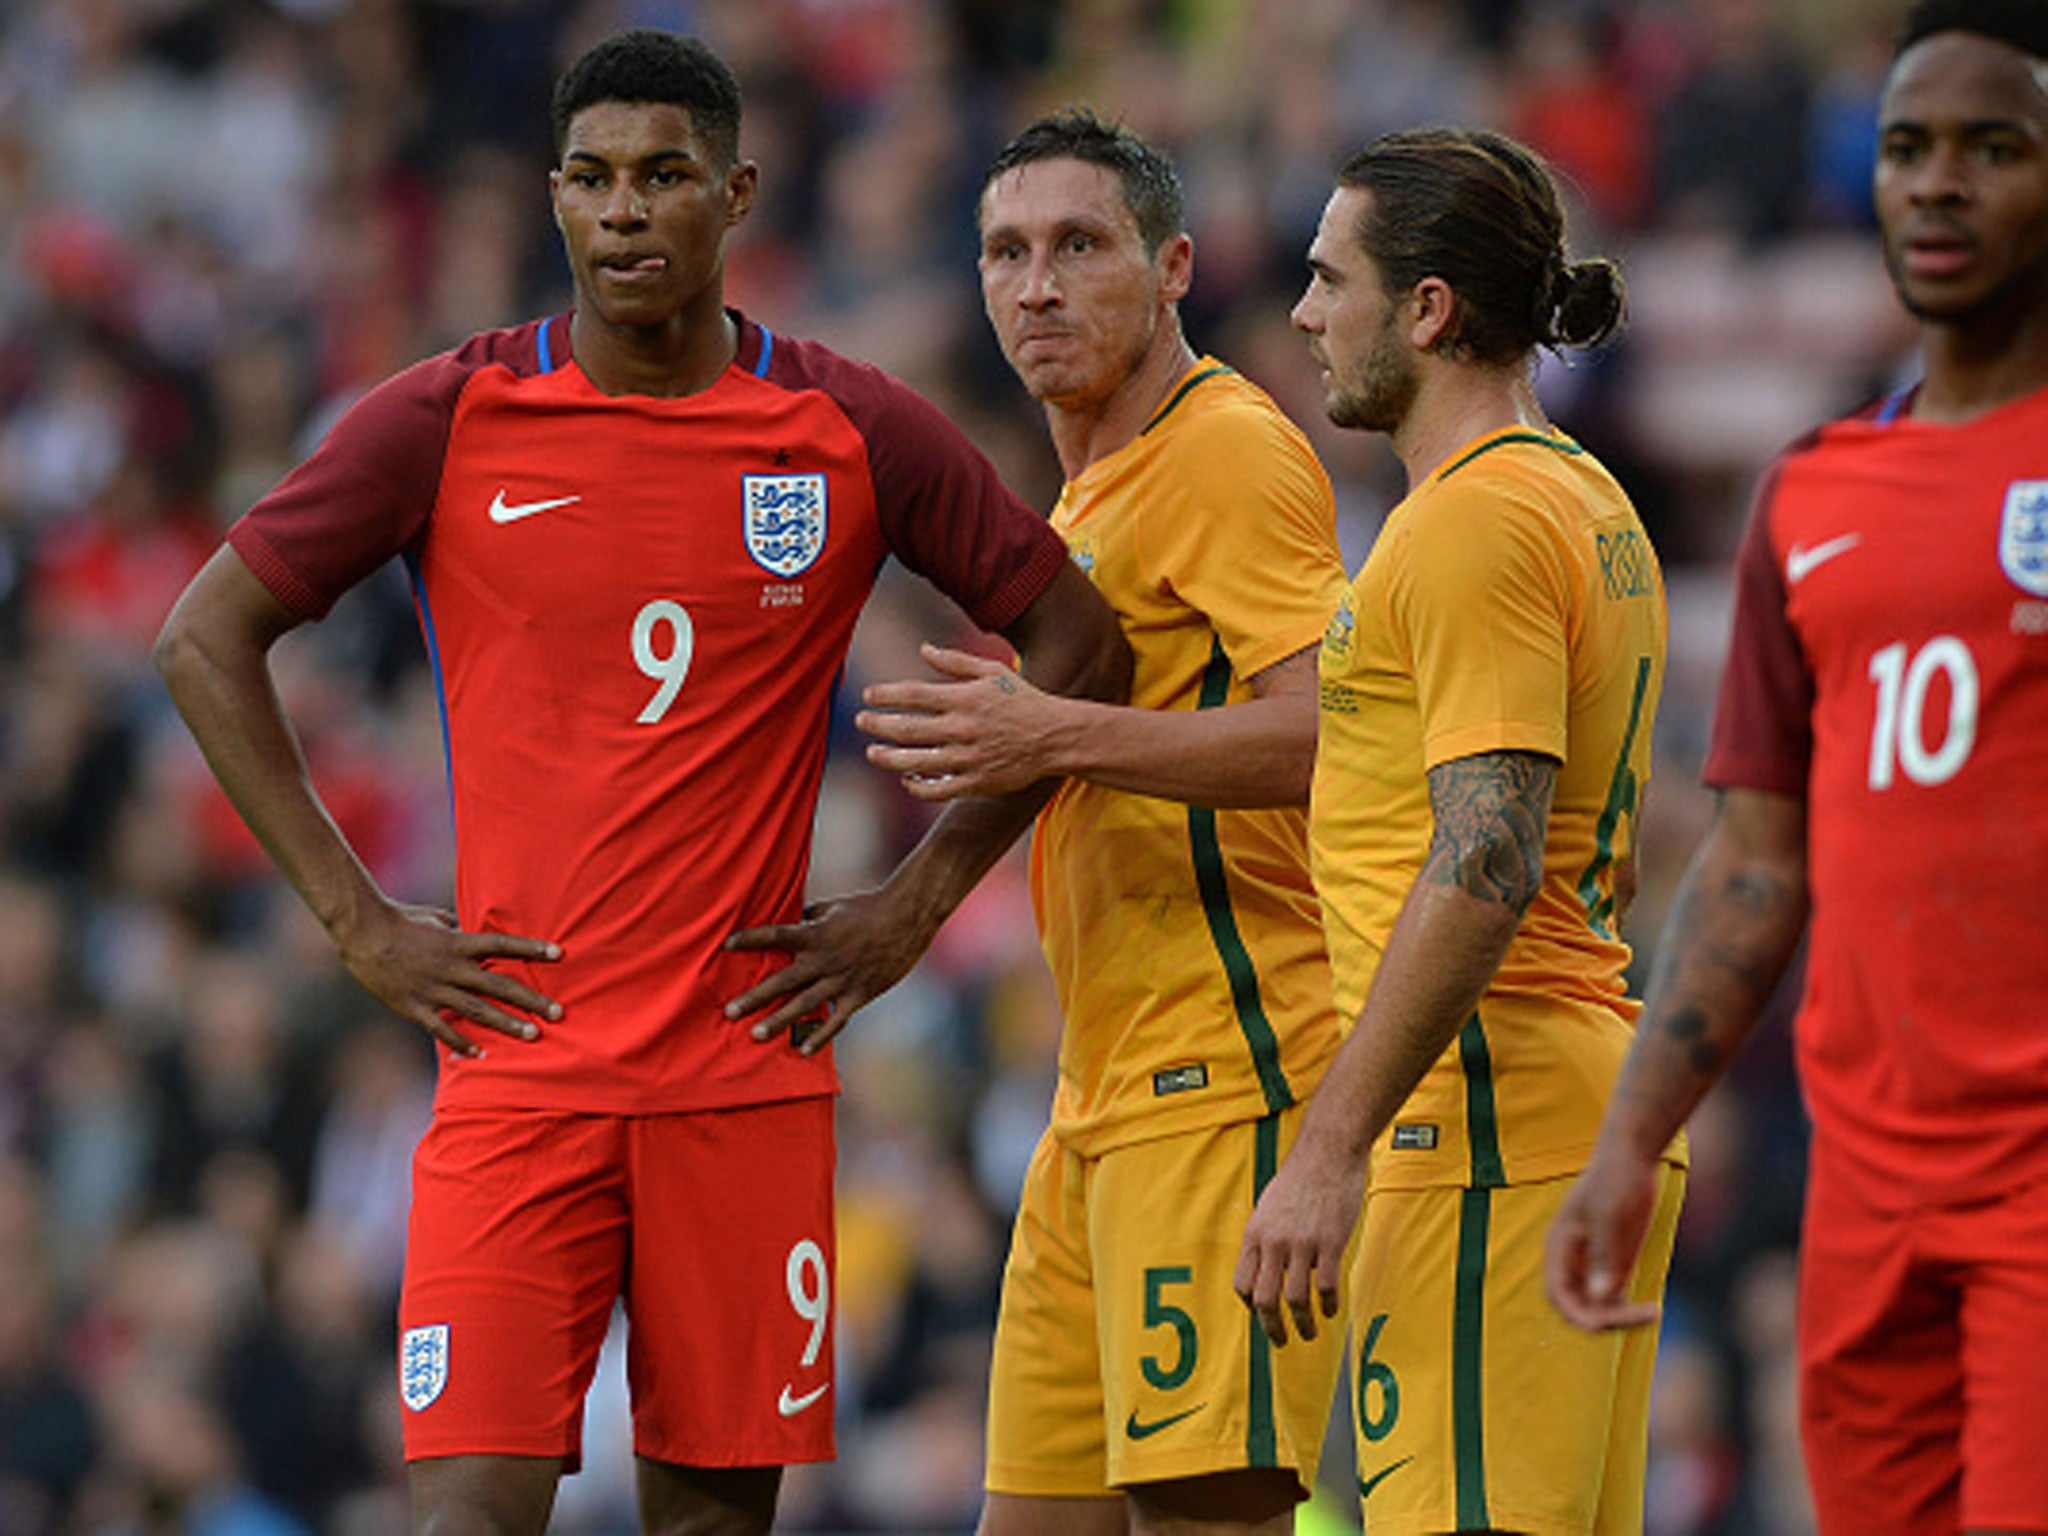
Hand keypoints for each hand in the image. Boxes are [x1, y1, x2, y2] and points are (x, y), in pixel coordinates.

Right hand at [335, 898, 561, 1058]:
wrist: (363, 934)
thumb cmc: (402, 920)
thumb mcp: (438, 919)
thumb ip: (461, 930)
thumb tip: (475, 933)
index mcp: (459, 943)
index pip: (504, 945)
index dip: (532, 948)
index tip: (560, 954)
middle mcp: (452, 968)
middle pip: (499, 985)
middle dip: (531, 1000)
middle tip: (558, 1012)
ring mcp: (434, 989)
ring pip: (477, 1010)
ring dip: (507, 1024)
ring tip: (533, 1035)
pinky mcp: (415, 1006)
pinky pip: (442, 1028)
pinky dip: (461, 1042)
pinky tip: (481, 1054)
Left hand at [723, 886, 937, 1055]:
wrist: (907, 918)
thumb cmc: (868, 907)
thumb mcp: (833, 907)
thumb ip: (808, 917)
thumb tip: (790, 919)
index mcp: (815, 933)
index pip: (776, 935)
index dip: (750, 939)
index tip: (725, 945)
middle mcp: (824, 959)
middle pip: (783, 980)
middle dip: (755, 997)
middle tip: (729, 1011)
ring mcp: (842, 979)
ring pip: (804, 1005)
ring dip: (779, 1021)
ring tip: (756, 1034)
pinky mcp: (859, 995)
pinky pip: (836, 1020)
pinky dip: (820, 1036)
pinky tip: (802, 1050)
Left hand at [857, 643, 1065, 800]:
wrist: (1056, 737)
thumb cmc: (1023, 700)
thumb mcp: (993, 671)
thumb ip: (956, 661)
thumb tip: (923, 649)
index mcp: (966, 699)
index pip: (914, 695)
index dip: (886, 696)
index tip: (867, 696)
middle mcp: (964, 728)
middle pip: (908, 729)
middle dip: (878, 725)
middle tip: (862, 721)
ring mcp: (969, 758)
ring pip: (917, 762)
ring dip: (889, 758)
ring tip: (873, 753)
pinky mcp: (977, 783)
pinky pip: (938, 789)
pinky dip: (917, 786)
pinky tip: (906, 778)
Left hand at [1233, 1138, 1361, 1346]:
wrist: (1326, 1153)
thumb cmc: (1299, 1178)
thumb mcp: (1268, 1207)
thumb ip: (1265, 1237)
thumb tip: (1265, 1267)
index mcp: (1255, 1234)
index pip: (1242, 1284)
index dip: (1251, 1306)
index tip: (1262, 1315)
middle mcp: (1273, 1242)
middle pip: (1264, 1299)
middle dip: (1271, 1328)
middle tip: (1281, 1342)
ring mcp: (1302, 1243)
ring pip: (1295, 1299)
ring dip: (1303, 1324)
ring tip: (1310, 1333)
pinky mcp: (1330, 1242)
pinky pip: (1325, 1286)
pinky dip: (1328, 1305)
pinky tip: (1331, 1310)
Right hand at [1543, 1141, 1662, 1331]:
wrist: (1634, 1153)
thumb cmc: (1618, 1178)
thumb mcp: (1612, 1216)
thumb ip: (1605, 1257)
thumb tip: (1600, 1298)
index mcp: (1560, 1244)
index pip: (1558, 1293)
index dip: (1578, 1315)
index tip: (1608, 1324)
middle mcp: (1572, 1257)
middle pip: (1578, 1303)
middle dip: (1604, 1318)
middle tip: (1644, 1315)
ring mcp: (1592, 1260)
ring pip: (1596, 1303)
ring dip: (1619, 1316)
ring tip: (1652, 1313)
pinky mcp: (1613, 1259)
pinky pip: (1613, 1295)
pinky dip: (1628, 1306)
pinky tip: (1653, 1308)